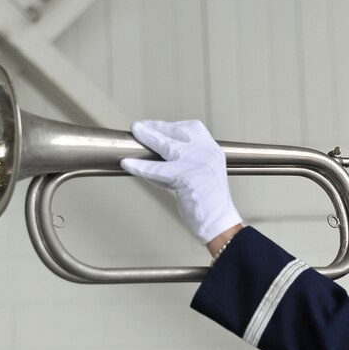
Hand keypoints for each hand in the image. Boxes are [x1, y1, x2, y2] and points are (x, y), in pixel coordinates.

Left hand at [121, 120, 241, 243]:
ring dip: (148, 137)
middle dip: (156, 128)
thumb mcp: (203, 174)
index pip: (192, 128)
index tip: (157, 126)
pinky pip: (158, 169)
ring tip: (135, 132)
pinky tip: (129, 164)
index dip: (171, 126)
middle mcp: (207, 153)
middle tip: (140, 127)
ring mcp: (197, 164)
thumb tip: (157, 155)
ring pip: (166, 146)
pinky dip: (140, 166)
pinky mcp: (186, 177)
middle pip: (177, 134)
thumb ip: (186, 162)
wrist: (219, 224)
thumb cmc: (209, 204)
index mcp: (212, 151)